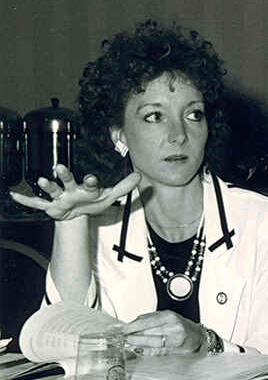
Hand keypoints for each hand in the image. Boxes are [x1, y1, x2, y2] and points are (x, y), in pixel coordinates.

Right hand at [9, 164, 140, 220]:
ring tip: (41, 180)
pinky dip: (26, 200)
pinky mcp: (50, 206)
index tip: (92, 179)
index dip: (92, 182)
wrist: (78, 212)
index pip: (90, 184)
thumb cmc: (93, 201)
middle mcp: (72, 189)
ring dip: (47, 185)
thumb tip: (140, 175)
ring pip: (52, 190)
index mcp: (87, 187)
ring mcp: (60, 197)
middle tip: (60, 167)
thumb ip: (124, 187)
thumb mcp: (110, 197)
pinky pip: (37, 203)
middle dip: (65, 175)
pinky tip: (14, 195)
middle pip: (68, 180)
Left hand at [119, 310, 206, 354]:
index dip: (131, 327)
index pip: (146, 322)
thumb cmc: (181, 326)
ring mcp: (173, 341)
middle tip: (121, 337)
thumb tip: (130, 324)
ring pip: (150, 343)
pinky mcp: (173, 352)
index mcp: (169, 317)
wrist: (198, 338)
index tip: (121, 330)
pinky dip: (145, 351)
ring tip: (128, 343)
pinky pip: (155, 352)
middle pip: (146, 333)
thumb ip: (149, 319)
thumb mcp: (167, 316)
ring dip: (136, 344)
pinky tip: (138, 349)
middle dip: (131, 336)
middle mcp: (172, 328)